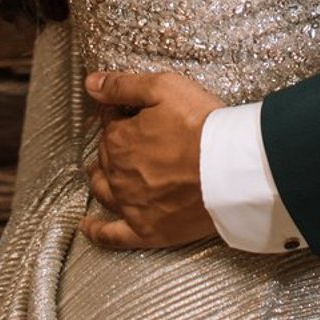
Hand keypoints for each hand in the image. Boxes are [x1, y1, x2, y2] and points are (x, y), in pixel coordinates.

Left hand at [81, 69, 220, 248]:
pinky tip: (88, 227)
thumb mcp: (163, 88)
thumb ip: (123, 85)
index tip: (130, 112)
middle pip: (107, 157)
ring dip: (101, 180)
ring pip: (104, 191)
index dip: (119, 115)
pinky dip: (97, 232)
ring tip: (102, 174)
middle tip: (131, 139)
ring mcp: (130, 204)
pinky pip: (113, 236)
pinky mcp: (147, 230)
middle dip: (114, 146)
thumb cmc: (202, 126)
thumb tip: (91, 83)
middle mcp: (118, 174)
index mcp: (119, 139)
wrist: (231, 168)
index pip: (109, 123)